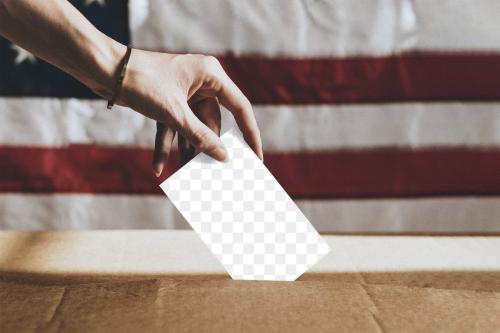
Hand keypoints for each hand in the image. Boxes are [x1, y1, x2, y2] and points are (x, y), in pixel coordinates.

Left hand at [117, 50, 262, 175]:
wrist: (103, 69)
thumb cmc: (141, 82)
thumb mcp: (174, 113)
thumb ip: (201, 136)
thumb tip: (224, 157)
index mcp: (211, 76)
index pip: (240, 108)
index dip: (250, 134)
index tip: (256, 157)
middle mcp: (202, 83)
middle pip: (213, 123)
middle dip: (208, 148)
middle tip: (214, 173)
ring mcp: (185, 93)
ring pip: (193, 128)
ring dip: (187, 149)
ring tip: (188, 175)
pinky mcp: (169, 102)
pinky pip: (174, 127)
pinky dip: (167, 145)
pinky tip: (158, 166)